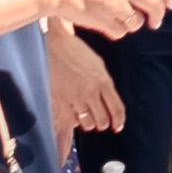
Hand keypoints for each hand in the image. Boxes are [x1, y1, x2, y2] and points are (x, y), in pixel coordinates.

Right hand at [46, 25, 122, 146]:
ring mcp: (75, 98)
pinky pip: (69, 122)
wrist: (53, 44)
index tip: (118, 127)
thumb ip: (104, 82)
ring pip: (87, 123)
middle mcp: (91, 92)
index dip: (119, 121)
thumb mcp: (97, 64)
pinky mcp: (59, 101)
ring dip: (87, 122)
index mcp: (103, 81)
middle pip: (102, 120)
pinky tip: (72, 127)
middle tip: (98, 119)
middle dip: (102, 122)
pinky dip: (72, 125)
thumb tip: (108, 99)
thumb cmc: (75, 51)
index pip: (116, 108)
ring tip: (83, 116)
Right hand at [49, 0, 170, 40]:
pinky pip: (120, 32)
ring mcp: (114, 5)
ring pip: (136, 22)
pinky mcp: (103, 21)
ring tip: (118, 18)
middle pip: (154, 3)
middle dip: (159, 14)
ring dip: (133, 23)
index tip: (169, 3)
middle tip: (156, 21)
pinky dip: (117, 31)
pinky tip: (107, 24)